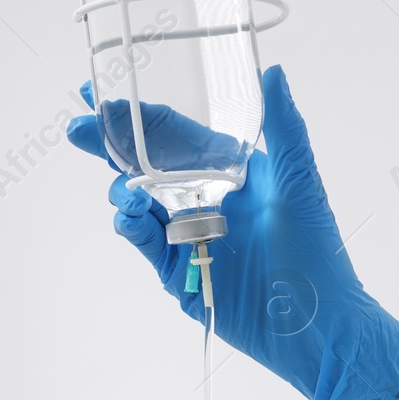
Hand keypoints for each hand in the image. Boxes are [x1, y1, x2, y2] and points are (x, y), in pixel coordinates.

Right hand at [66, 66, 398, 399]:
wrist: (317, 325)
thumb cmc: (319, 254)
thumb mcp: (300, 184)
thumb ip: (284, 129)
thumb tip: (271, 74)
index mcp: (230, 172)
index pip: (176, 133)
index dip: (140, 114)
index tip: (103, 95)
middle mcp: (205, 199)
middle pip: (147, 164)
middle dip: (111, 146)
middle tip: (79, 129)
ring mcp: (189, 235)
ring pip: (140, 202)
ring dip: (123, 188)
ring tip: (124, 188)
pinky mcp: (179, 271)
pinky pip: (145, 243)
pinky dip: (132, 227)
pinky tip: (130, 216)